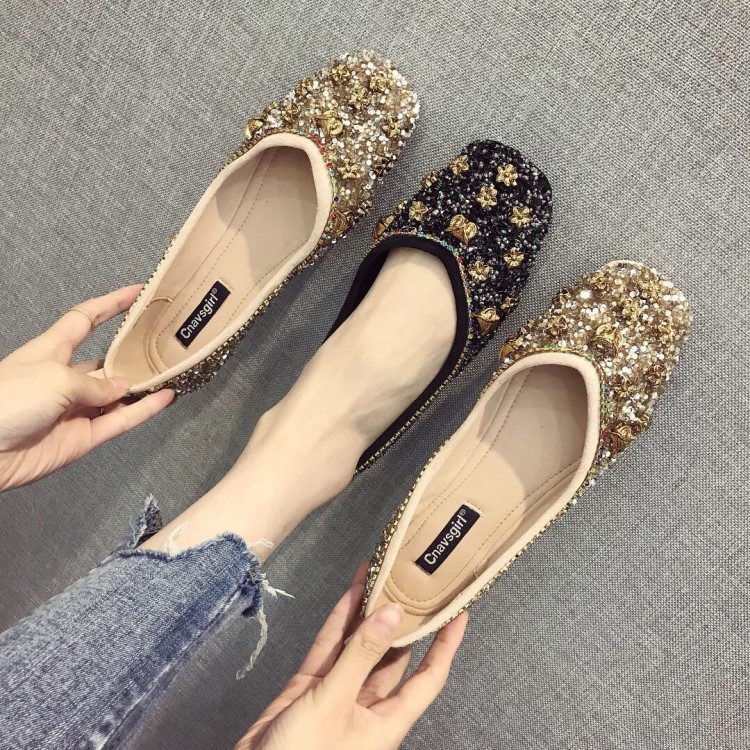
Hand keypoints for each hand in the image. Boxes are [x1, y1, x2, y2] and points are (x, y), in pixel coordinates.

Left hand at [0, 284, 173, 490]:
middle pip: (107, 361)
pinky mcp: (83, 437)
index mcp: (52, 350)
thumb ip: (96, 384)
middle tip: (163, 344)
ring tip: (171, 373)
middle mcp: (66, 378)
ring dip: (142, 386)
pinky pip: (120, 421)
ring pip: (118, 394)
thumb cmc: (7, 401)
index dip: (110, 304)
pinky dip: (144, 411)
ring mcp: (76, 409)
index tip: (136, 293)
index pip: (85, 319)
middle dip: (132, 354)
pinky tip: (164, 399)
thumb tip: (122, 389)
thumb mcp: (56, 377)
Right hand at [236, 563, 467, 749]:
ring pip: (360, 645)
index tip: (458, 612)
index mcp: (387, 720)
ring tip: (380, 573)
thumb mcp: (335, 703)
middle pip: (393, 654)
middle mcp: (368, 705)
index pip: (429, 677)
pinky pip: (331, 648)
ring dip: (368, 612)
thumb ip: (361, 655)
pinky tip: (350, 592)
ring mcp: (339, 694)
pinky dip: (340, 621)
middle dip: (401, 618)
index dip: (445, 645)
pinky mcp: (311, 688)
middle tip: (409, 580)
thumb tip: (392, 613)